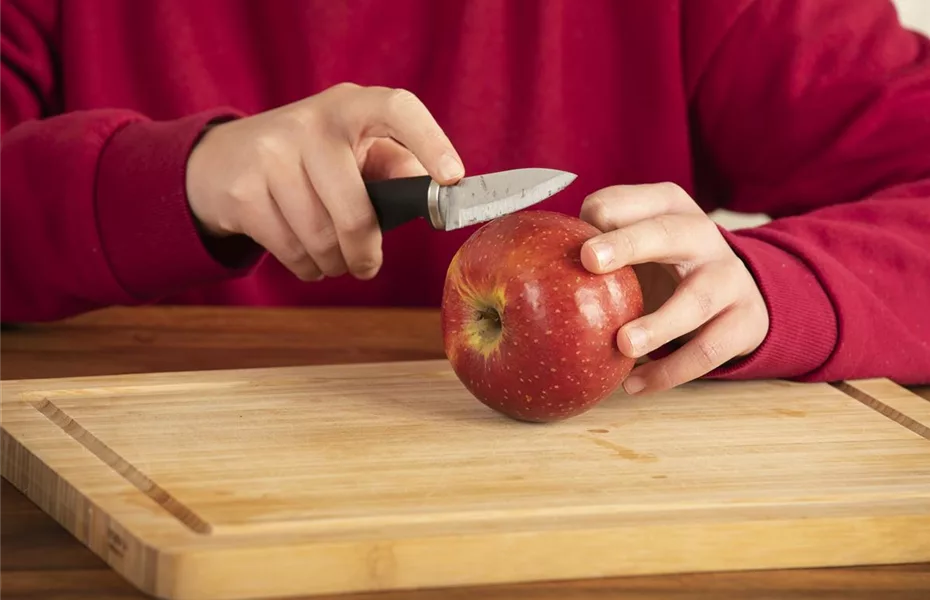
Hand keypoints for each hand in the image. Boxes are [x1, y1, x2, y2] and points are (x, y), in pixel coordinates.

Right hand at [185, 82, 464, 280]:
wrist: (221, 160)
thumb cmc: (311, 160)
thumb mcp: (354, 150)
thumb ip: (396, 166)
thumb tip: (432, 190)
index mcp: (350, 107)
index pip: (397, 108)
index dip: (430, 142)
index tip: (453, 178)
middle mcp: (310, 122)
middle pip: (355, 210)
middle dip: (364, 252)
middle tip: (367, 266)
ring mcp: (270, 154)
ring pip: (320, 238)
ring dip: (333, 263)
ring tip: (333, 259)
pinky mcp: (241, 190)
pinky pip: (290, 250)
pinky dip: (306, 267)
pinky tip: (307, 258)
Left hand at [578, 182, 769, 394]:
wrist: (734, 293)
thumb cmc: (660, 265)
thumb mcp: (634, 245)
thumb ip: (594, 242)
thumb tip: (536, 259)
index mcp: (669, 207)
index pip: (639, 201)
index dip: (608, 212)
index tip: (580, 229)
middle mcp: (703, 235)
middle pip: (669, 233)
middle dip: (630, 245)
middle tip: (590, 260)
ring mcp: (729, 278)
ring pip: (697, 300)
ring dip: (659, 324)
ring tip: (623, 345)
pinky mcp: (744, 322)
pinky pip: (708, 351)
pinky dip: (670, 372)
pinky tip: (633, 385)